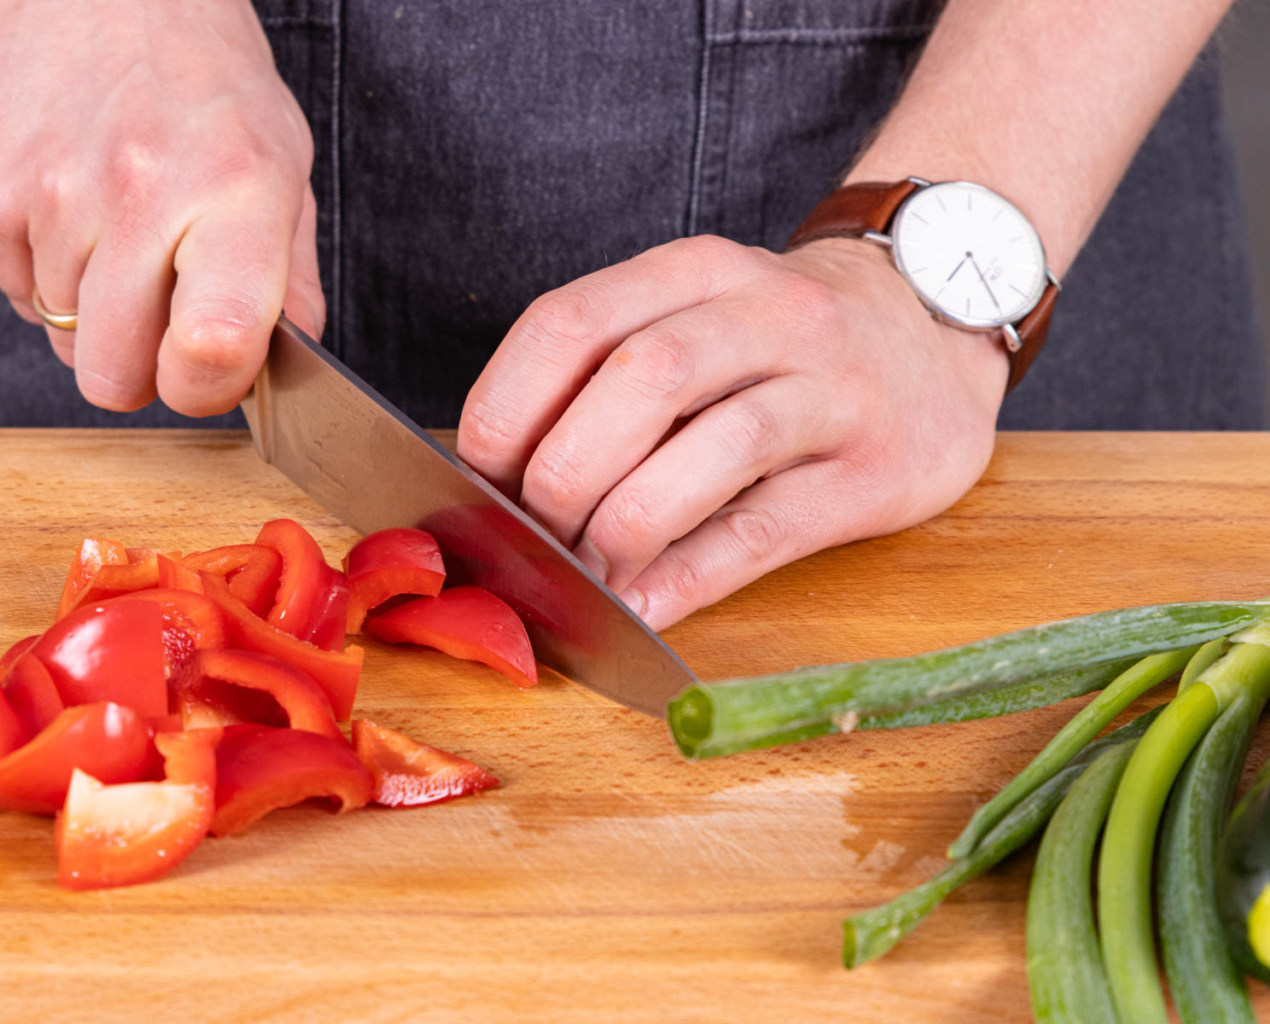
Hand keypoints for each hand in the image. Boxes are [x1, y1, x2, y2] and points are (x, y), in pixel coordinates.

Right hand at [0, 0, 320, 415]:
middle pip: (113, 376)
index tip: (208, 369)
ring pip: (62, 338)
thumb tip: (288, 359)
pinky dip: (45, 271)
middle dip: (139, 367)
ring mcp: (51, 195)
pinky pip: (16, 292)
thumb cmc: (203, 80)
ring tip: (118, 230)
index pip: (214, 344)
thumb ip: (290, 276)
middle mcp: (139, 194)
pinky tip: (72, 208)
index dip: (206, 387)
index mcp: (235, 193)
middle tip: (160, 313)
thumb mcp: (282, 164)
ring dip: (94, 309)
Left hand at [457, 235, 1008, 629]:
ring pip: (713, 446)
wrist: (937, 327)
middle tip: (532, 536)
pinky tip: (642, 607)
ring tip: (584, 577)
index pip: (571, 322)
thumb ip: (608, 378)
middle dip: (564, 472)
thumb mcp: (696, 317)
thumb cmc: (778, 344)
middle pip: (640, 377)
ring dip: (624, 524)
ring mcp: (830, 389)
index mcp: (695, 272)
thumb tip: (496, 484)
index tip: (476, 476)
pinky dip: (689, 575)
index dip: (507, 407)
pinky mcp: (872, 471)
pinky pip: (764, 528)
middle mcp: (765, 314)